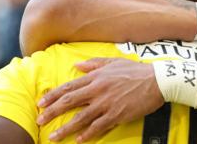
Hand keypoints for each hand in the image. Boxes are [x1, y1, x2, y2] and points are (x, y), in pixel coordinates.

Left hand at [36, 58, 163, 142]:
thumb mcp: (113, 62)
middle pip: (70, 101)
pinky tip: (79, 140)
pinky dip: (87, 134)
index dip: (53, 95)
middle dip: (52, 111)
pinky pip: (99, 126)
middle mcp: (98, 90)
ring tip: (53, 136)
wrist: (157, 80)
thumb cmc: (135, 70)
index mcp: (96, 76)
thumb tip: (77, 65)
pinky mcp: (117, 114)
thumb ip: (94, 64)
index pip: (69, 86)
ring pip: (81, 117)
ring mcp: (107, 103)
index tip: (41, 102)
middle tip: (39, 119)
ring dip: (65, 128)